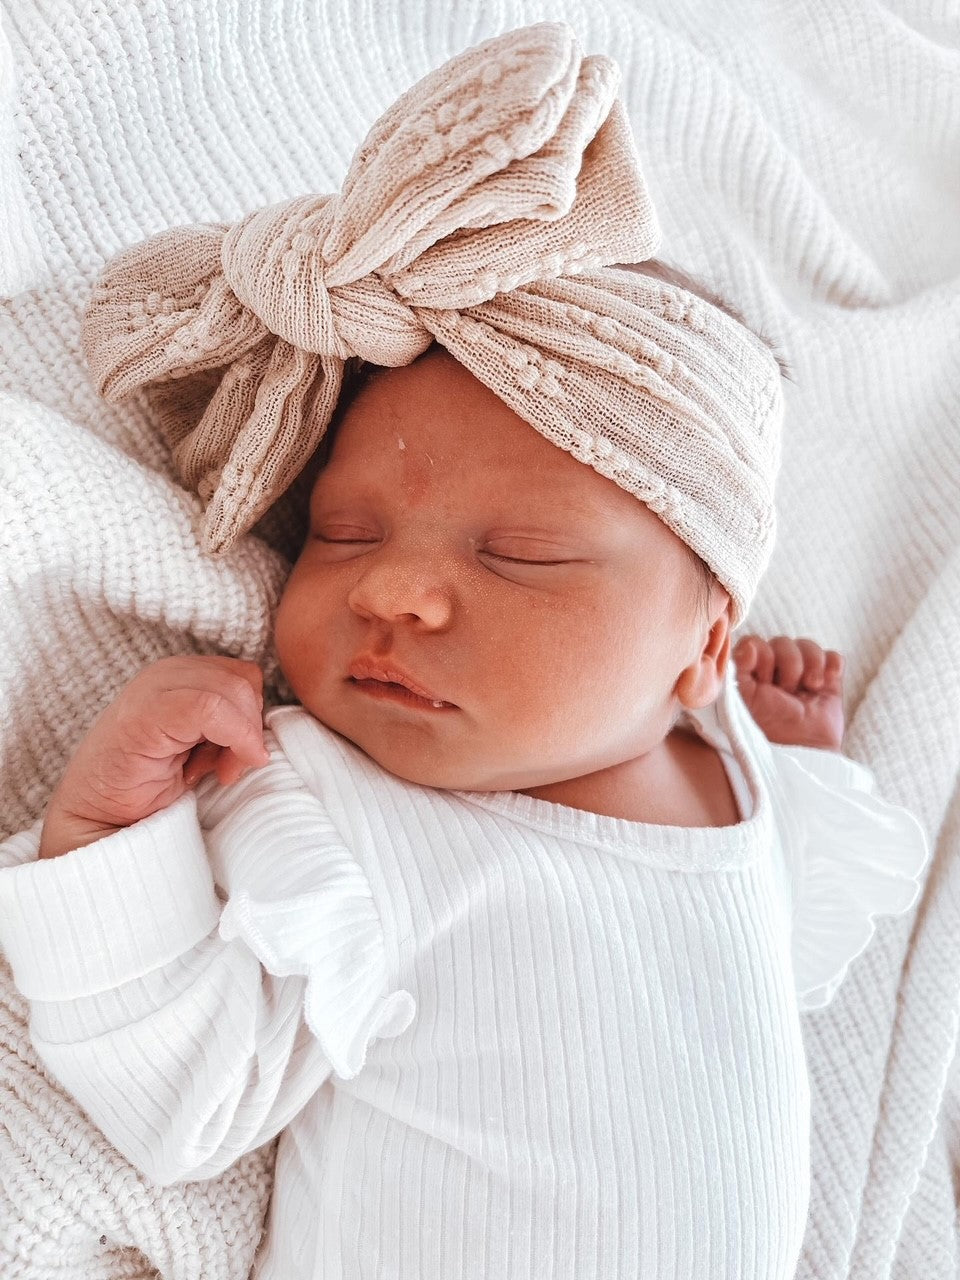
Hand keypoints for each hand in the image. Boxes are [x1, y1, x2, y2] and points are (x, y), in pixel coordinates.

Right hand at [38, 656, 269, 858]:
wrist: (100, 817)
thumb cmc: (150, 785)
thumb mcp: (203, 749)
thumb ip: (230, 728)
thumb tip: (263, 735)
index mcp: (183, 676)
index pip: (245, 677)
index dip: (253, 717)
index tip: (241, 759)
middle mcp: (169, 673)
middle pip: (244, 680)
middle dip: (250, 728)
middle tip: (230, 770)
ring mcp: (154, 688)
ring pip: (232, 690)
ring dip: (239, 738)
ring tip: (213, 772)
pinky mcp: (144, 713)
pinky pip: (209, 708)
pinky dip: (232, 738)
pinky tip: (217, 771)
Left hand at [732, 634, 844, 751]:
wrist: (804, 751)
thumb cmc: (768, 727)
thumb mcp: (746, 699)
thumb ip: (739, 669)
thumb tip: (749, 645)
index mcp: (751, 671)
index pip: (755, 642)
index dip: (763, 657)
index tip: (765, 682)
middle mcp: (775, 668)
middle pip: (783, 642)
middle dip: (788, 666)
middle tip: (787, 692)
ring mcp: (802, 672)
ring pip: (808, 645)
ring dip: (811, 666)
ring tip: (810, 689)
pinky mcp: (827, 679)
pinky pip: (833, 656)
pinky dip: (832, 666)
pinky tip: (826, 683)